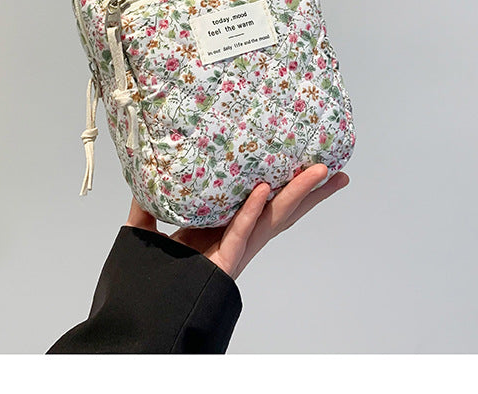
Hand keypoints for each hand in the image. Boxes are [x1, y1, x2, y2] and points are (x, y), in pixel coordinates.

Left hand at [125, 163, 348, 279]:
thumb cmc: (158, 273)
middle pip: (284, 210)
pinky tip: (262, 189)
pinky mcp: (225, 260)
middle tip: (335, 171)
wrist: (150, 310)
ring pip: (274, 217)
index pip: (267, 202)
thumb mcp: (153, 229)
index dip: (289, 186)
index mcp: (231, 226)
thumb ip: (148, 205)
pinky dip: (251, 210)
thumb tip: (141, 179)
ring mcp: (238, 248)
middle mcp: (242, 237)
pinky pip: (241, 232)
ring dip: (299, 194)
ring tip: (320, 174)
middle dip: (311, 192)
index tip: (309, 167)